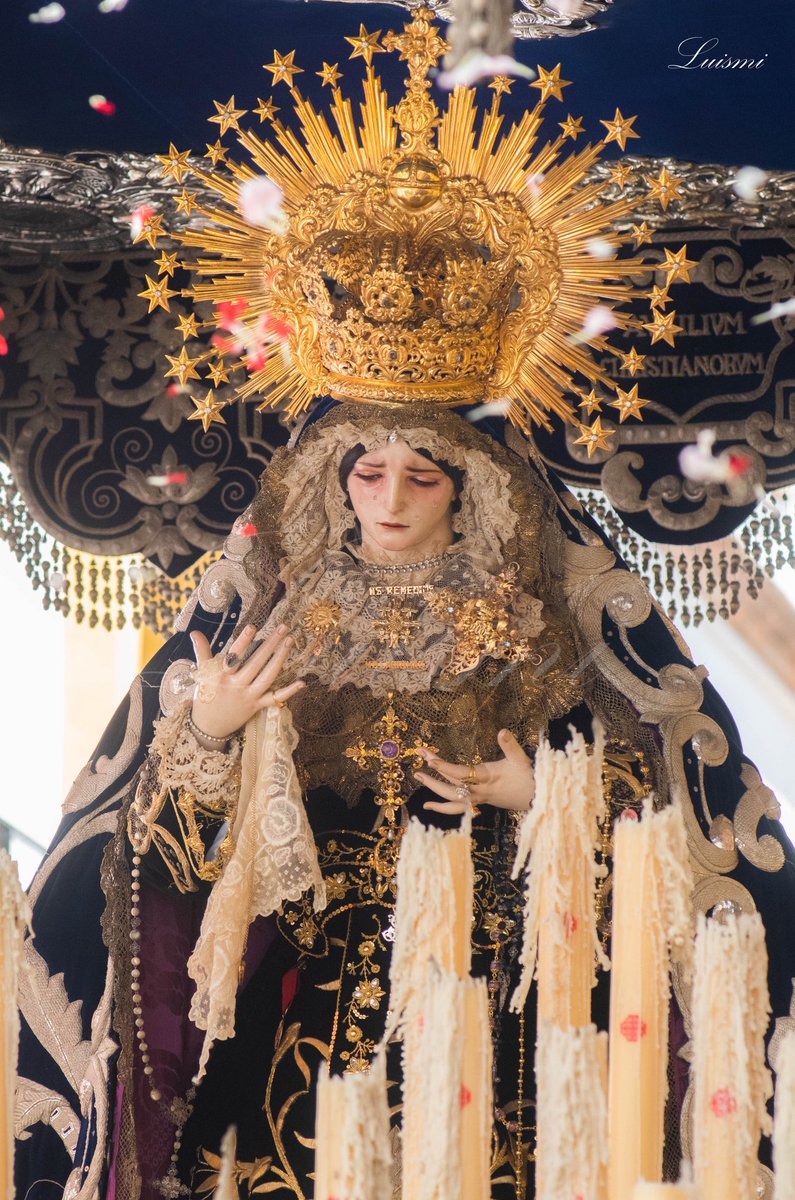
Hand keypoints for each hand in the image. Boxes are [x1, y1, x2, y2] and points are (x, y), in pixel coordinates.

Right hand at [189, 623, 304, 741]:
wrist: (208, 728)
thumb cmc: (205, 697)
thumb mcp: (201, 675)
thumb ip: (202, 652)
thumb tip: (194, 632)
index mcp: (221, 677)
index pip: (233, 657)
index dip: (243, 642)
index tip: (253, 627)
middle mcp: (236, 686)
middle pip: (256, 663)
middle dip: (270, 644)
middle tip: (283, 628)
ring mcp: (249, 697)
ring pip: (267, 677)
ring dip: (280, 658)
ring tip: (289, 641)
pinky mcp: (257, 706)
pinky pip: (275, 699)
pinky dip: (288, 692)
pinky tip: (302, 682)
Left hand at [413, 729, 534, 815]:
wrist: (536, 800)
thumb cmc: (528, 778)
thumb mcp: (521, 759)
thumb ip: (510, 745)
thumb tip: (502, 731)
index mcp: (487, 778)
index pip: (461, 773)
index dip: (444, 766)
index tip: (430, 758)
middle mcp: (479, 791)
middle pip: (451, 785)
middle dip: (433, 773)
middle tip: (419, 759)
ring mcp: (477, 799)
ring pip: (451, 798)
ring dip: (433, 788)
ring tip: (418, 777)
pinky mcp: (478, 802)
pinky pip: (457, 807)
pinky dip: (442, 806)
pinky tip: (429, 805)